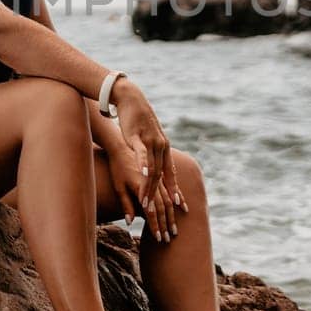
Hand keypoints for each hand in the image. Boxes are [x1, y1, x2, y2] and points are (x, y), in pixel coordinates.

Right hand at [112, 78, 184, 242]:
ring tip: (147, 203)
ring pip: (153, 168)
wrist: (130, 98)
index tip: (180, 206)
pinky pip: (142, 153)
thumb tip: (150, 169)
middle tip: (158, 212)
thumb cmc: (136, 121)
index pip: (172, 173)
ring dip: (150, 187)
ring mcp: (151, 141)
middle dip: (161, 196)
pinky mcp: (137, 136)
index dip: (176, 190)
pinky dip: (144, 165)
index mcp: (164, 148)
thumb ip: (149, 154)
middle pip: (163, 176)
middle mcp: (161, 146)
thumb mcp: (145, 140)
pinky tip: (145, 176)